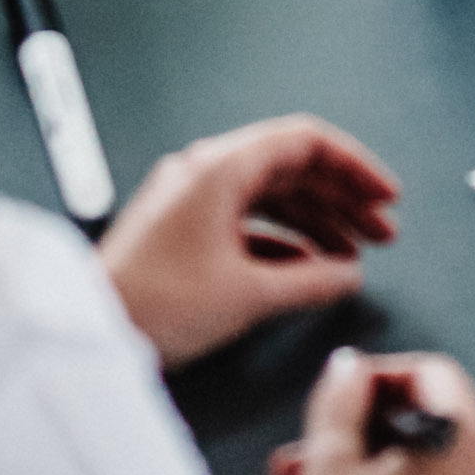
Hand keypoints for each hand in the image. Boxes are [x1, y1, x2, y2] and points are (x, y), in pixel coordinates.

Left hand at [96, 115, 399, 364]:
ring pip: (271, 197)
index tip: (385, 195)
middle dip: (342, 199)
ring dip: (317, 223)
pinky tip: (308, 268)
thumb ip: (310, 280)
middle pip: (292, 168)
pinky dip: (284, 241)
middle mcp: (205, 172)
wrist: (89, 332)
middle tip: (381, 230)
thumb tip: (346, 275)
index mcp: (220, 167)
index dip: (355, 166)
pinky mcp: (182, 230)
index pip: (305, 142)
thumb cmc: (151, 304)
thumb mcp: (248, 294)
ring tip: (352, 256)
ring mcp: (191, 200)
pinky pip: (247, 222)